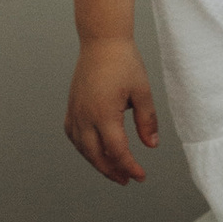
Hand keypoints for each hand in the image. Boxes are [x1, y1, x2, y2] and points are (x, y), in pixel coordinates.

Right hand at [64, 36, 159, 182]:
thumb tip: (151, 145)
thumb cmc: (123, 62)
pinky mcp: (71, 106)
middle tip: (126, 180)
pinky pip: (73, 135)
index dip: (130, 168)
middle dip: (112, 172)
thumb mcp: (143, 92)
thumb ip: (147, 121)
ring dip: (97, 162)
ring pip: (82, 148)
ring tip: (113, 170)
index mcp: (104, 114)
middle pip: (96, 156)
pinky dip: (83, 148)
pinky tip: (94, 151)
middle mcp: (85, 116)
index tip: (141, 176)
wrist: (102, 41)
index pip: (117, 152)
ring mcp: (75, 112)